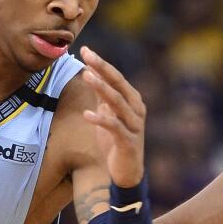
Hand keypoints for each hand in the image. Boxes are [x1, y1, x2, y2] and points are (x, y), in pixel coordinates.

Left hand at [79, 46, 145, 187]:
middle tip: (87, 55)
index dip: (101, 63)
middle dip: (102, 68)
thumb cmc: (116, 143)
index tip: (85, 50)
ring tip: (86, 76)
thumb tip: (90, 74)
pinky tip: (87, 114)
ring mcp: (134, 125)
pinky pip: (114, 127)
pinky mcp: (128, 142)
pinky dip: (101, 120)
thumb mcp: (108, 116)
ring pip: (117, 102)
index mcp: (133, 101)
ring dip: (101, 88)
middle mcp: (137, 109)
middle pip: (119, 84)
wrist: (127, 173)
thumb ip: (102, 98)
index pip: (116, 77)